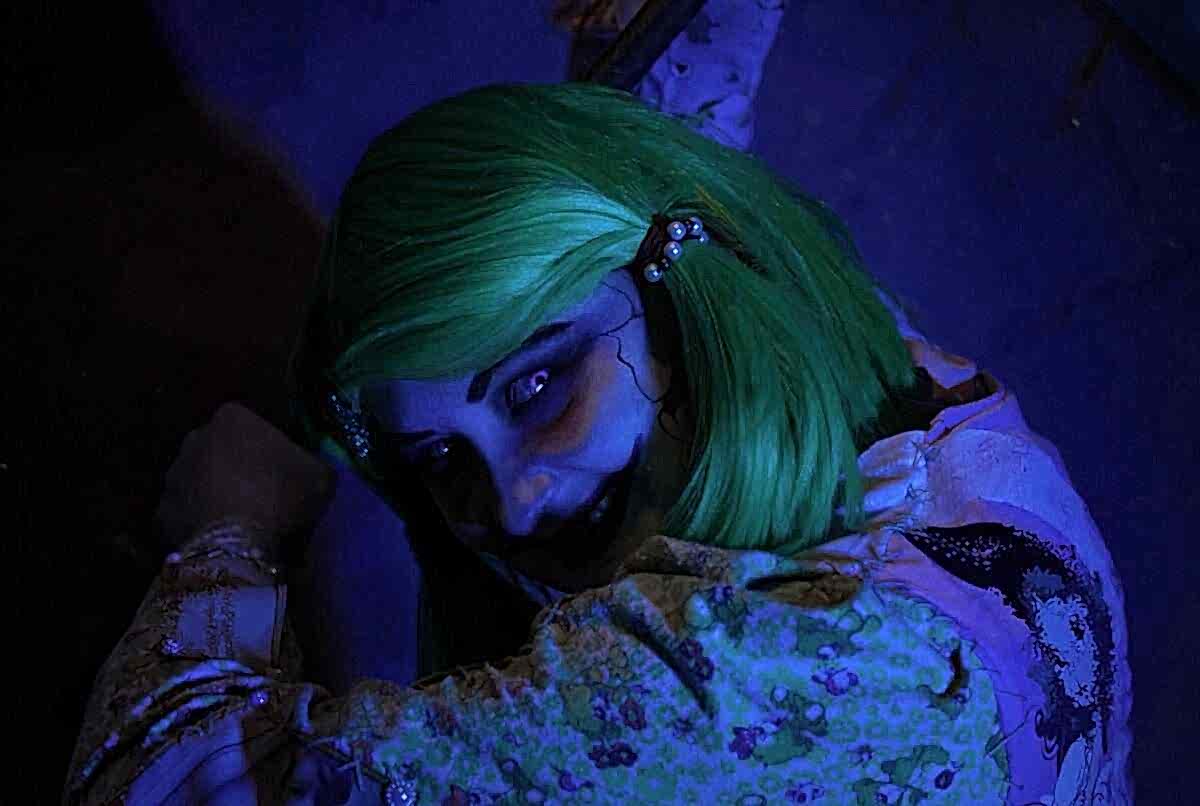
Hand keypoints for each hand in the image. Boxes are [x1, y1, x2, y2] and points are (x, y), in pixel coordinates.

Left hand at [153, 402, 335, 552]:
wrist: (238, 544)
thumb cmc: (282, 496)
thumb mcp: (320, 475)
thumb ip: (310, 463)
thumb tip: (307, 469)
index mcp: (232, 417)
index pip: (251, 425)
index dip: (268, 447)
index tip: (282, 471)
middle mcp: (194, 438)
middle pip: (219, 450)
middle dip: (234, 467)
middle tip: (260, 494)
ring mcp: (172, 476)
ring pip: (197, 481)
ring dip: (213, 494)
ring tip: (238, 521)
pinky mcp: (160, 513)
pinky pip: (185, 515)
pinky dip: (199, 524)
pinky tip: (219, 540)